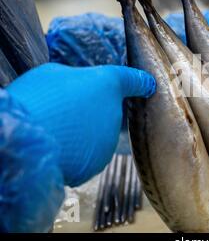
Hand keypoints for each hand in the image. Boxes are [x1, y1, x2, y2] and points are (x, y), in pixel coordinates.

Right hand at [6, 63, 155, 186]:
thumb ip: (74, 82)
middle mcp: (115, 113)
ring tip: (54, 131)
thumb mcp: (53, 75)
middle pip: (104, 111)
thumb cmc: (38, 99)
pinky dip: (72, 154)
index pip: (132, 80)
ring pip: (95, 135)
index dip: (140, 82)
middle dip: (88, 112)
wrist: (28, 141)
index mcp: (108, 84)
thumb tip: (76, 90)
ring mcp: (108, 141)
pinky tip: (55, 149)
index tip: (148, 85)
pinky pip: (84, 156)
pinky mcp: (96, 164)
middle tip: (61, 111)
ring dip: (80, 134)